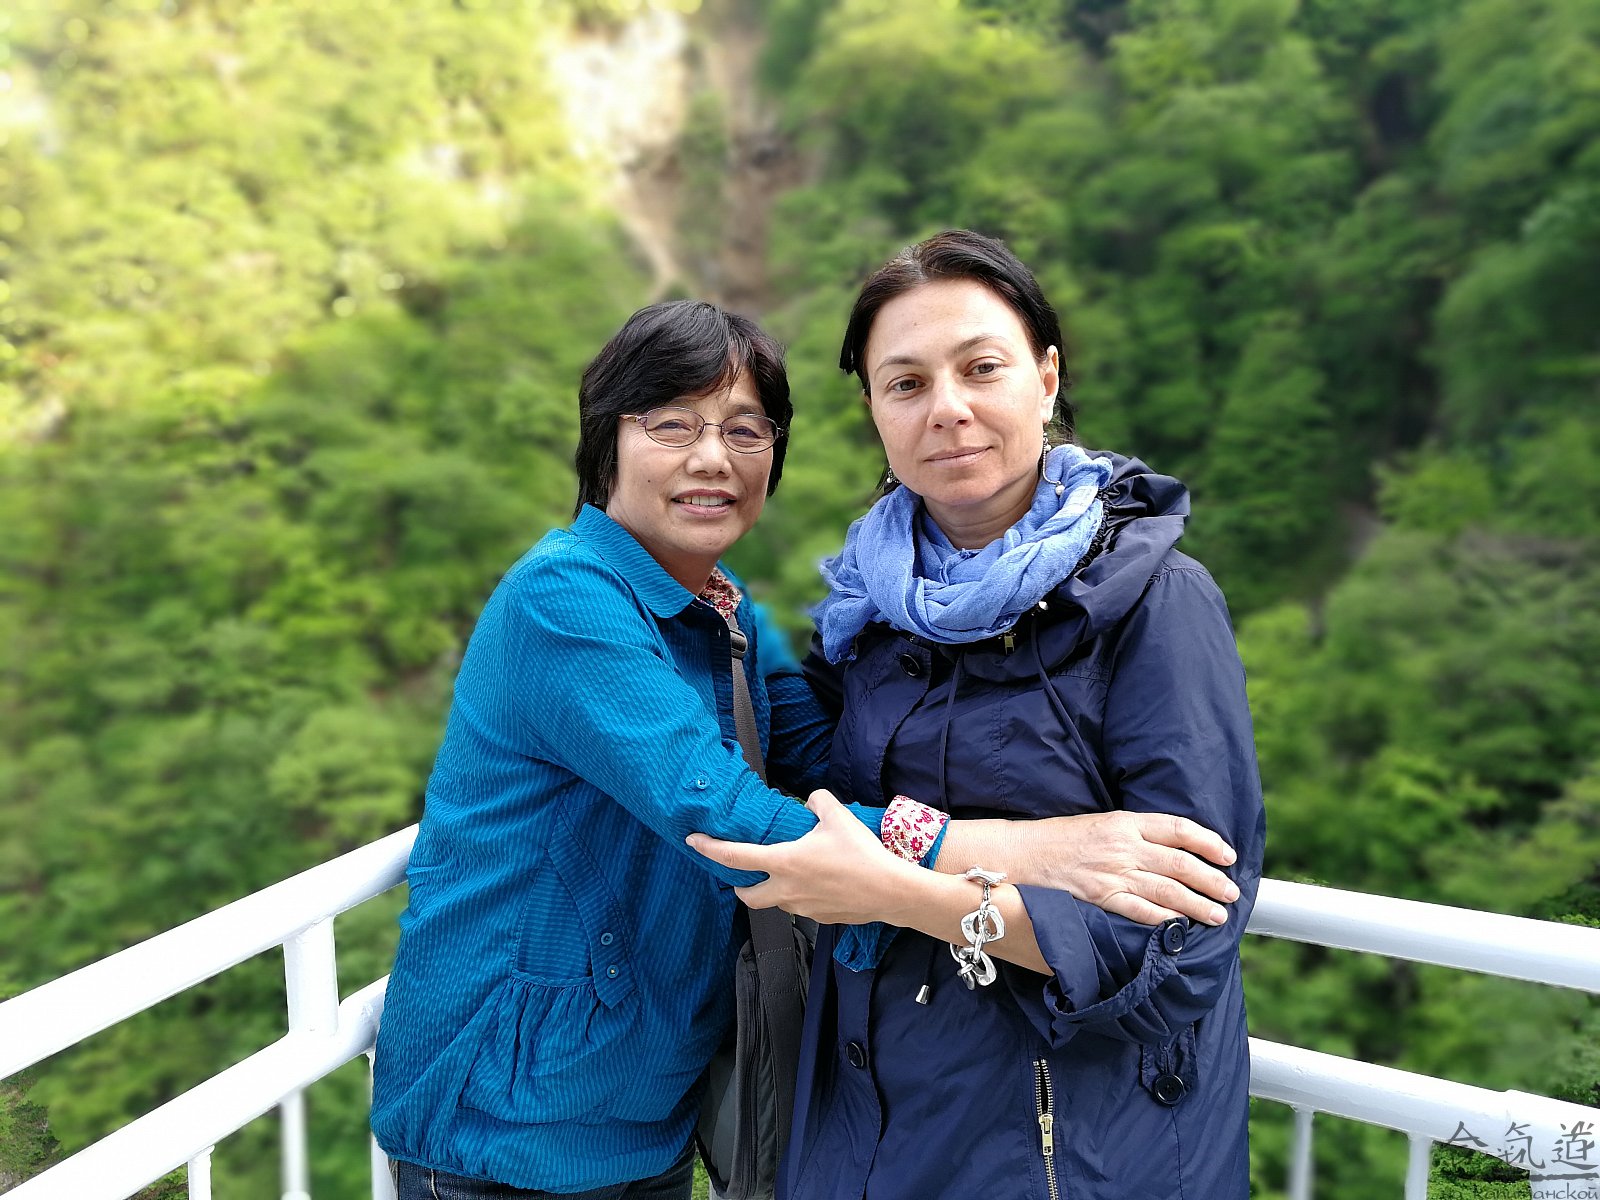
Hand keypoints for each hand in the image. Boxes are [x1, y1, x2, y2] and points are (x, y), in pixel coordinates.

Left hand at [686, 791, 921, 925]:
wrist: (889, 891)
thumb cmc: (861, 853)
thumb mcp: (838, 816)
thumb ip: (818, 802)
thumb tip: (811, 802)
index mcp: (783, 862)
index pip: (735, 856)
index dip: (710, 848)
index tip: (694, 841)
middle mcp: (786, 889)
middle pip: (747, 895)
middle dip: (738, 886)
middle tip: (741, 875)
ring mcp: (802, 908)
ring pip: (776, 902)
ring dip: (773, 890)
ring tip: (788, 874)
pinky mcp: (820, 918)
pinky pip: (801, 907)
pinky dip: (801, 896)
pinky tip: (819, 884)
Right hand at [1003, 811, 1238, 926]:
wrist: (1020, 855)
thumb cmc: (1057, 839)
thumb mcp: (1098, 824)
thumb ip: (1132, 834)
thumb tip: (1169, 850)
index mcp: (1124, 822)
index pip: (1178, 828)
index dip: (1207, 842)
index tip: (1227, 854)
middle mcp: (1122, 847)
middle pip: (1180, 863)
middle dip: (1211, 879)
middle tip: (1232, 891)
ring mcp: (1112, 875)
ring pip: (1168, 891)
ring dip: (1198, 904)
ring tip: (1219, 915)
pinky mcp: (1101, 899)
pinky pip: (1141, 911)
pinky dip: (1165, 919)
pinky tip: (1182, 926)